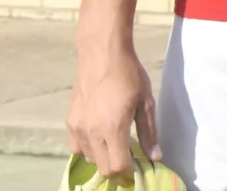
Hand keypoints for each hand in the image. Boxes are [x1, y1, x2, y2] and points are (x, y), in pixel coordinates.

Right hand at [66, 42, 158, 178]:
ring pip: (89, 159)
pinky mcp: (70, 121)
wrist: (102, 55)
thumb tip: (156, 157)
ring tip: (116, 144)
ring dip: (103, 158)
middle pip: (103, 167)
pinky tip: (100, 137)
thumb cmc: (129, 75)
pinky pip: (77, 147)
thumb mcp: (146, 102)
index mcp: (112, 128)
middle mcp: (92, 132)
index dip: (129, 172)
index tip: (138, 166)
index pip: (118, 166)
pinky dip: (89, 149)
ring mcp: (78, 128)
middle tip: (129, 159)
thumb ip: (149, 133)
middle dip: (118, 169)